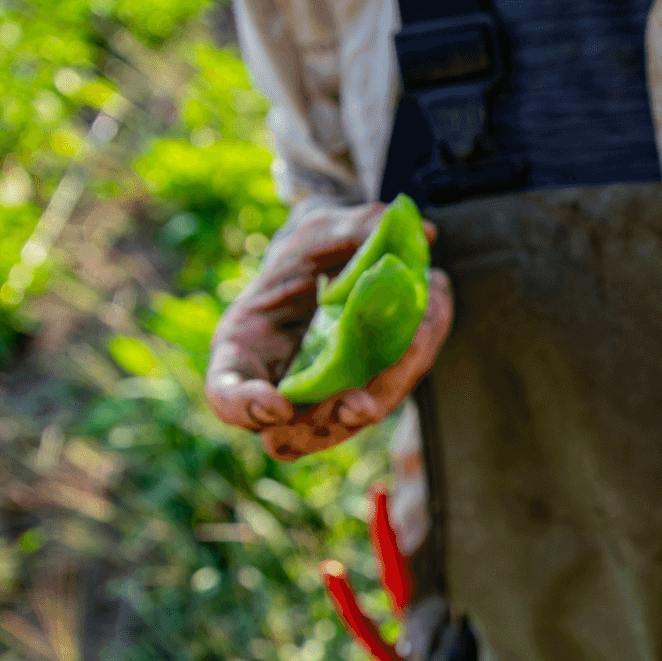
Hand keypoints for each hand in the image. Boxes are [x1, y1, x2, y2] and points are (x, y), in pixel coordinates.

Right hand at [204, 202, 453, 461]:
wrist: (337, 261)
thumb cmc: (311, 247)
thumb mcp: (322, 226)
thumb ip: (359, 227)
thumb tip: (423, 234)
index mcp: (245, 346)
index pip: (227, 394)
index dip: (245, 407)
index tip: (278, 404)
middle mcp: (279, 384)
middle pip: (293, 434)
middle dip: (329, 423)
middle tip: (361, 404)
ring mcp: (323, 398)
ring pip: (349, 420)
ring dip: (387, 386)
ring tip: (421, 324)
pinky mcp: (364, 393)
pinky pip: (388, 389)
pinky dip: (413, 356)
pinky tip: (434, 306)